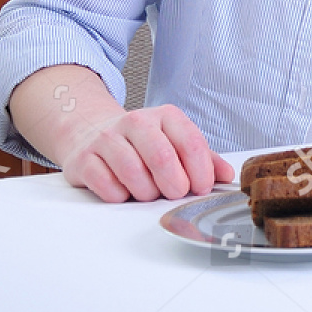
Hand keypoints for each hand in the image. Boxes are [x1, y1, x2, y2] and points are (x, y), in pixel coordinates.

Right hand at [59, 105, 234, 202]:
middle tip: (176, 194)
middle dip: (174, 185)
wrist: (91, 130)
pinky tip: (124, 192)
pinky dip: (120, 196)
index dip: (200, 171)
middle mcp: (136, 122)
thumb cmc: (143, 142)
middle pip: (162, 157)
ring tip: (150, 193)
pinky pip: (106, 185)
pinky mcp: (84, 158)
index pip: (190, 143)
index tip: (200, 189)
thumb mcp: (176, 142)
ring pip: (133, 172)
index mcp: (166, 116)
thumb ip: (204, 158)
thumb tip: (227, 175)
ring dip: (147, 193)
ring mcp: (107, 139)